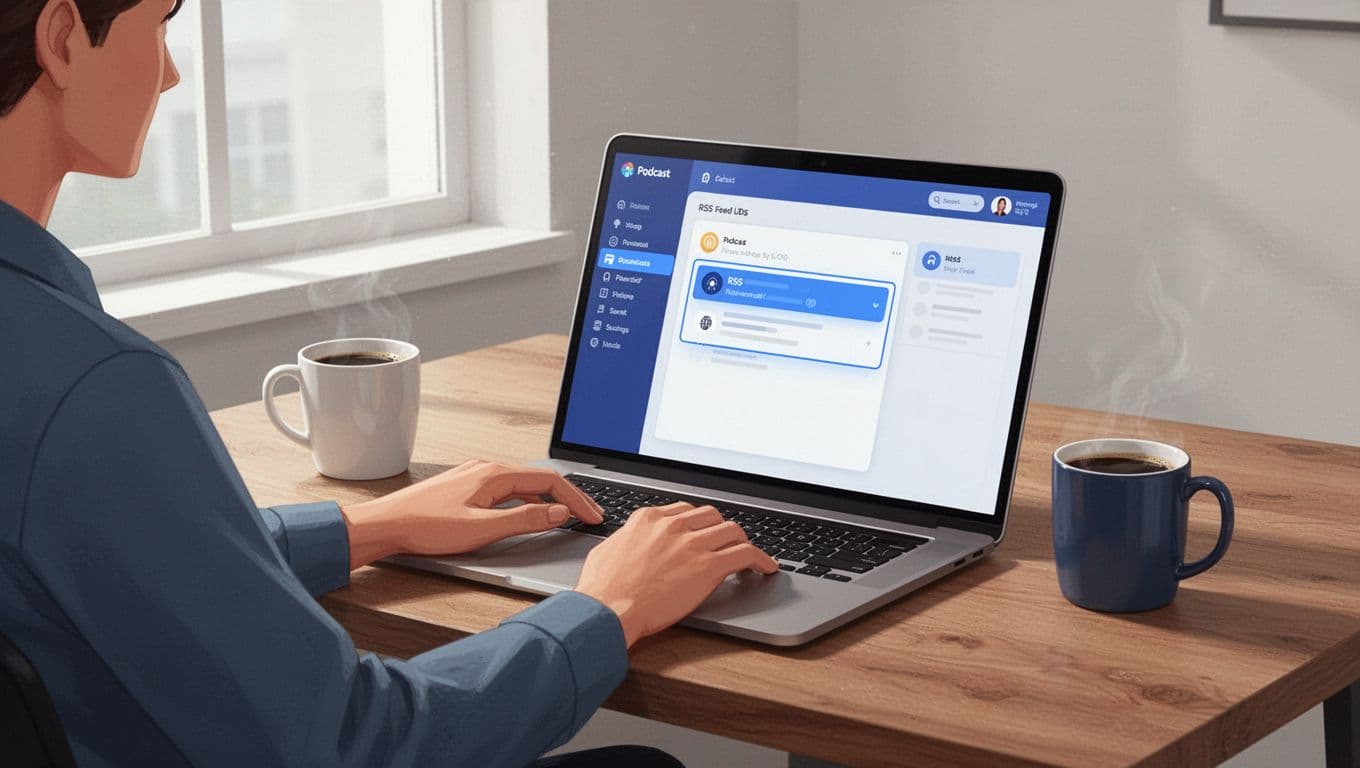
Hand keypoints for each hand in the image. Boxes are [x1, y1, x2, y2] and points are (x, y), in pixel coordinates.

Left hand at [341, 460, 603, 568]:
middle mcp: (487, 468)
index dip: (577, 499)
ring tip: (569, 514)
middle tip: (590, 515)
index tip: (593, 516)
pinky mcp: (466, 486)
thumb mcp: (482, 528)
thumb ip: (525, 519)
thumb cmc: (425, 527)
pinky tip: (532, 510)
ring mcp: (475, 475)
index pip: (550, 481)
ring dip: (550, 497)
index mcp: (495, 474)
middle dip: (569, 496)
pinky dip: (530, 498)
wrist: (384, 525)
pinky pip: (508, 487)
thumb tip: (559, 512)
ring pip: (524, 483)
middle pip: (540, 479)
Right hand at [575, 503, 778, 646]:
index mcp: (648, 519)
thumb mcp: (608, 550)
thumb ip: (626, 540)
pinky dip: (761, 559)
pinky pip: (745, 554)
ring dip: (741, 541)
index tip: (702, 531)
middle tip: (726, 542)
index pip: (684, 510)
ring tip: (747, 553)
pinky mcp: (708, 567)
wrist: (606, 610)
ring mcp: (692, 545)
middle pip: (711, 516)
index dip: (698, 523)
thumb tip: (630, 543)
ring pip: (732, 530)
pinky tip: (766, 567)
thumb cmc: (601, 589)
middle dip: (720, 528)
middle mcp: (673, 526)